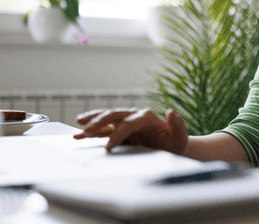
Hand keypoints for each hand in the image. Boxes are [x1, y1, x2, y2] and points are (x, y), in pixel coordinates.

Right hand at [74, 108, 188, 153]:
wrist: (171, 148)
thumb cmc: (175, 144)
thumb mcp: (180, 138)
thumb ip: (179, 126)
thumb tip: (172, 112)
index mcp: (147, 117)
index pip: (129, 123)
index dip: (118, 133)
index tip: (109, 146)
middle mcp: (134, 116)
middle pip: (114, 116)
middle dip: (99, 122)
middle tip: (86, 131)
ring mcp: (126, 122)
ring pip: (106, 119)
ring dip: (91, 123)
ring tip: (78, 130)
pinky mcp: (120, 130)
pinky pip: (104, 129)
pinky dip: (91, 131)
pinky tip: (78, 135)